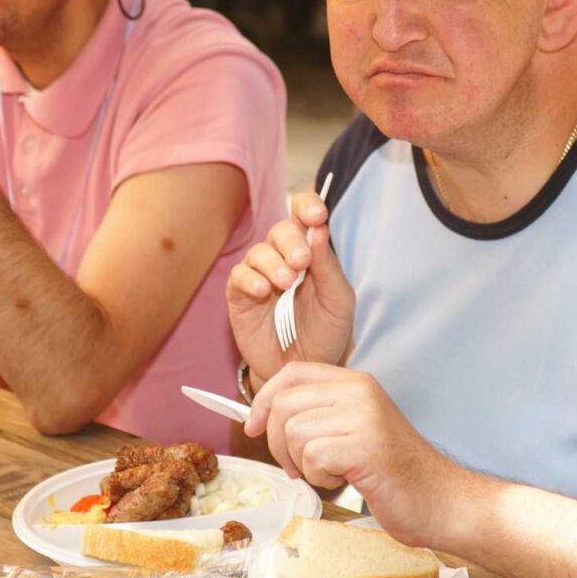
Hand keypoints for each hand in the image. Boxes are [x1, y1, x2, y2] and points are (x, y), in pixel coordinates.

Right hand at [226, 189, 353, 384]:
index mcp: (311, 252)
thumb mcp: (338, 300)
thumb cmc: (325, 333)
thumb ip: (329, 266)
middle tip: (302, 262)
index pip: (304, 215)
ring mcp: (260, 276)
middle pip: (280, 230)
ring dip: (273, 263)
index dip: (308, 207)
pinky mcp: (240, 296)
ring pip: (259, 251)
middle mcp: (283, 258)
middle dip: (291, 241)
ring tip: (286, 283)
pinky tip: (263, 291)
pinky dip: (250, 279)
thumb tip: (319, 228)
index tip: (317, 214)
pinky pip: (238, 276)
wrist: (305, 370)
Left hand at [247, 362, 458, 546]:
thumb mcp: (354, 429)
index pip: (292, 373)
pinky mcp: (365, 446)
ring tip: (333, 473)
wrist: (440, 500)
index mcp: (355, 382)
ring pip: (294, 433)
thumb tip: (262, 416)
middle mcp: (358, 391)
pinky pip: (312, 457)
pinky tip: (344, 481)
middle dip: (278, 443)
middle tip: (299, 466)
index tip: (251, 425)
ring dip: (303, 465)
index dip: (264, 398)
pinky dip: (319, 478)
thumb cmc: (394, 472)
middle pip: (284, 405)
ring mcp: (363, 416)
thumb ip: (318, 414)